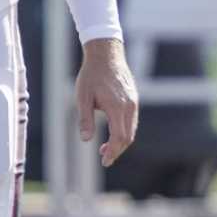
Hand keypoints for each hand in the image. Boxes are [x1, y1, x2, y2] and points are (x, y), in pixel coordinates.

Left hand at [74, 38, 138, 167]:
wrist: (106, 54)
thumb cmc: (91, 75)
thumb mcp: (82, 97)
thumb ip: (85, 120)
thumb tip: (85, 140)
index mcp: (116, 107)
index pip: (119, 137)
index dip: (113, 152)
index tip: (105, 162)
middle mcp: (129, 106)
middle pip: (128, 137)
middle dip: (117, 150)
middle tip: (104, 158)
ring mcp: (133, 102)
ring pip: (132, 130)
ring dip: (121, 142)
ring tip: (105, 147)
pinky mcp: (134, 99)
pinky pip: (132, 121)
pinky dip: (124, 131)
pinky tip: (113, 132)